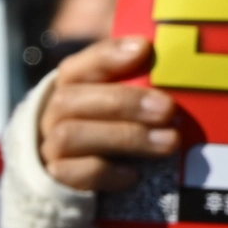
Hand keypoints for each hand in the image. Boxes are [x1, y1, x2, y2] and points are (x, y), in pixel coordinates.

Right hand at [32, 35, 191, 192]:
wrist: (83, 174)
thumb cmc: (115, 125)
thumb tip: (177, 63)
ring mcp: (51, 146)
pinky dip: (106, 172)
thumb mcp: (126, 99)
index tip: (143, 49)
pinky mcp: (56, 178)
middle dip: (124, 102)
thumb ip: (141, 82)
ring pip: (70, 136)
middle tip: (168, 109)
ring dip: (125, 137)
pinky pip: (73, 174)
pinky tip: (134, 173)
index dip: (108, 56)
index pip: (78, 65)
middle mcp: (54, 113)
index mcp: (71, 86)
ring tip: (168, 142)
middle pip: (72, 100)